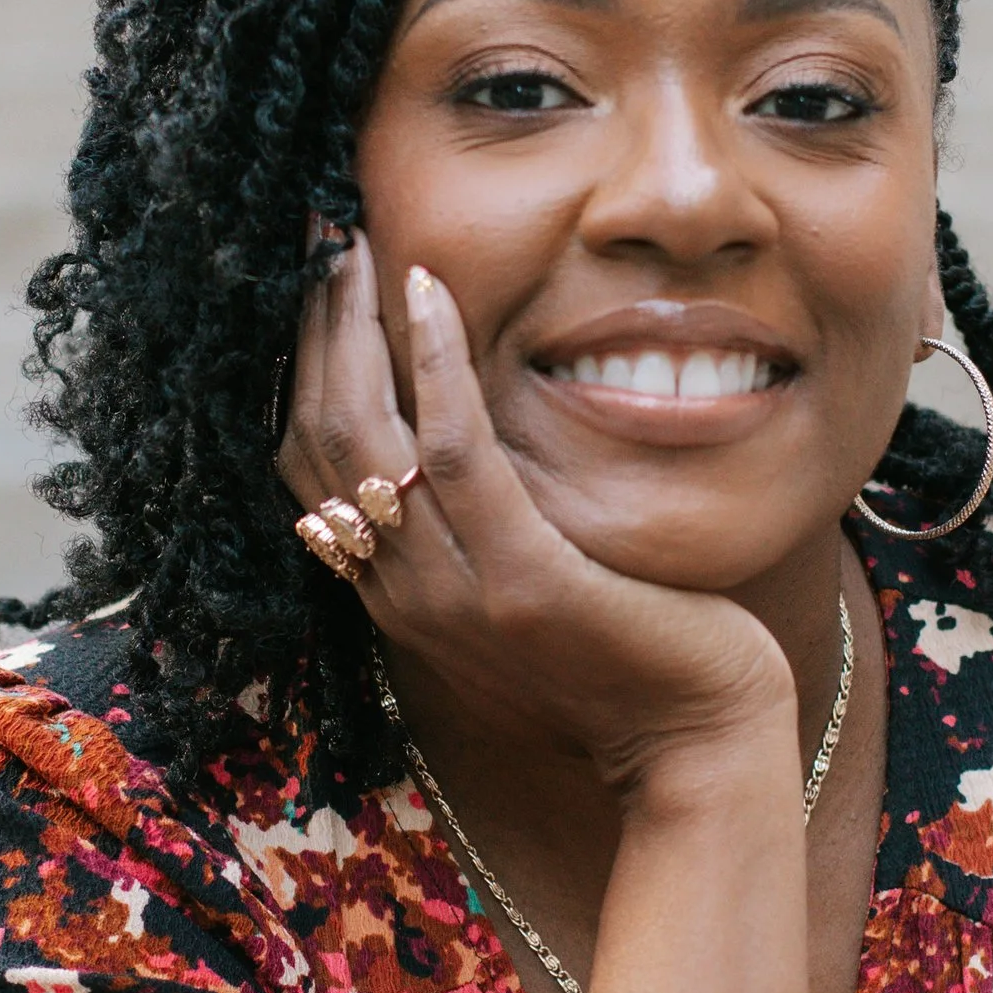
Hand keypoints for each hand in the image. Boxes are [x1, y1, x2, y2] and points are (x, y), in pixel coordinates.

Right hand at [280, 236, 793, 804]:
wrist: (694, 748)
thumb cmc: (629, 660)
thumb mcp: (525, 592)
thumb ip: (477, 531)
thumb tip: (455, 444)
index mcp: (397, 596)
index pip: (307, 470)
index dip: (297, 372)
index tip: (308, 290)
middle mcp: (404, 595)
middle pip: (318, 443)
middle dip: (309, 334)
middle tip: (317, 243)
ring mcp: (457, 591)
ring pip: (365, 438)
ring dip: (352, 328)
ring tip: (354, 246)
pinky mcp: (524, 578)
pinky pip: (456, 448)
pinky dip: (433, 360)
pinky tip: (428, 289)